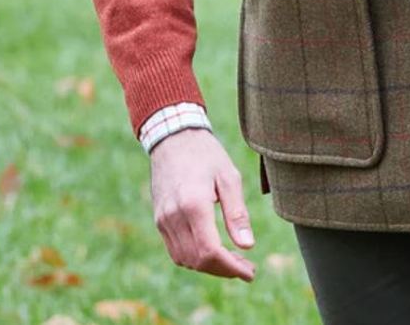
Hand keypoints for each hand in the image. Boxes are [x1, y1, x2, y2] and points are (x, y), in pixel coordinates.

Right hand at [150, 127, 255, 280]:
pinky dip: (194, 257)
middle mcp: (174, 217)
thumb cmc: (206, 154)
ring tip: (233, 260)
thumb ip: (237, 213)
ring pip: (185, 259)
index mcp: (193, 205)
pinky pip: (175, 250)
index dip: (231, 268)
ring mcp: (163, 220)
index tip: (250, 272)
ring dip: (209, 267)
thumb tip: (248, 246)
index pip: (210, 252)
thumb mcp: (228, 177)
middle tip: (246, 267)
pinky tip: (212, 250)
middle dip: (223, 270)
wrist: (173, 137)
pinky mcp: (159, 220)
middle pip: (198, 261)